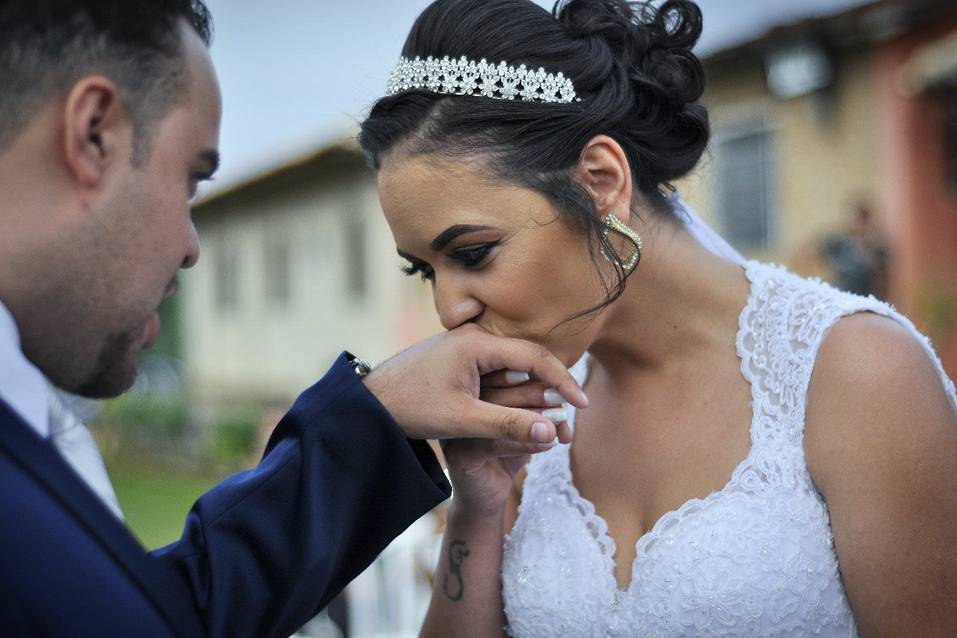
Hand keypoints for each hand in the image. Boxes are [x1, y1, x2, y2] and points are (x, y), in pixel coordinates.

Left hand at [362, 324, 586, 442]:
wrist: (371, 401)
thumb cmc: (412, 407)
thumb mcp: (463, 420)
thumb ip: (508, 425)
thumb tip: (552, 431)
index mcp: (478, 343)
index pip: (535, 357)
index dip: (563, 381)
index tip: (582, 404)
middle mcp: (476, 337)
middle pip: (528, 357)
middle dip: (553, 384)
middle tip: (575, 411)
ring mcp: (468, 345)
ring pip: (514, 364)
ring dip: (535, 387)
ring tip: (557, 411)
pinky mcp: (461, 357)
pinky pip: (499, 369)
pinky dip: (516, 387)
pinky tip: (528, 405)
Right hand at [442, 373, 571, 515]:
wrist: (486, 496)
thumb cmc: (508, 453)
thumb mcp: (527, 426)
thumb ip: (542, 408)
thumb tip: (566, 394)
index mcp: (473, 389)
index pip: (502, 373)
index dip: (535, 377)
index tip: (562, 389)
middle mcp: (460, 404)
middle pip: (499, 390)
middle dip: (536, 395)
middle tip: (563, 405)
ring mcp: (457, 429)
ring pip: (497, 415)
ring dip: (534, 419)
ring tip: (559, 424)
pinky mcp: (459, 454)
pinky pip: (494, 443)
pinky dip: (526, 443)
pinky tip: (548, 444)